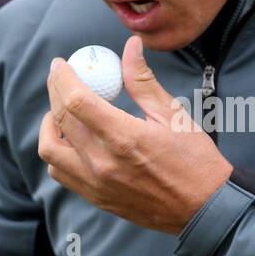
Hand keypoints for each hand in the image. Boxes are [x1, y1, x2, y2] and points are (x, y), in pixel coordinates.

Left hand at [38, 35, 232, 233]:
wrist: (204, 208)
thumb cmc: (194, 159)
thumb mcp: (172, 114)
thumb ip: (143, 80)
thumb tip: (130, 47)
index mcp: (124, 138)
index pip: (75, 101)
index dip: (62, 78)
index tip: (61, 64)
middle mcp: (103, 163)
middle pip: (59, 120)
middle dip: (54, 92)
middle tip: (60, 79)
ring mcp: (97, 184)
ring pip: (50, 151)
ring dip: (50, 126)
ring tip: (63, 112)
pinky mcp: (97, 198)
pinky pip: (62, 173)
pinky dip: (58, 152)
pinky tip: (73, 140)